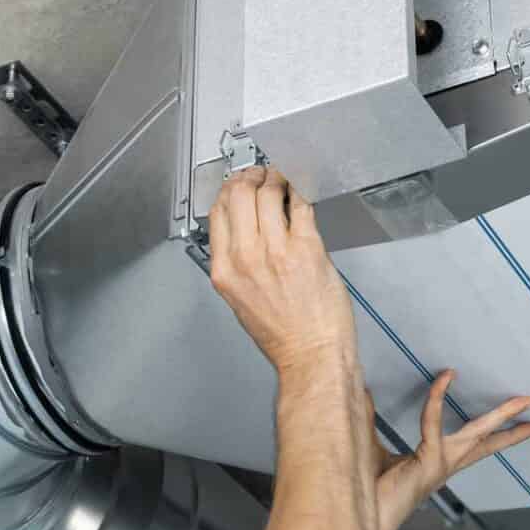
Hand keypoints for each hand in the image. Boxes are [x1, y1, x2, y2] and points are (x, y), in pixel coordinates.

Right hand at [205, 167, 357, 371]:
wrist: (312, 355)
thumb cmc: (282, 335)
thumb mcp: (240, 299)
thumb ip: (237, 264)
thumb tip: (244, 231)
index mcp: (225, 270)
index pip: (217, 212)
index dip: (228, 189)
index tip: (238, 184)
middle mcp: (246, 257)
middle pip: (238, 194)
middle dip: (250, 176)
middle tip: (262, 174)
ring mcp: (277, 250)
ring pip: (269, 193)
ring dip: (277, 180)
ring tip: (283, 181)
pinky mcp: (307, 248)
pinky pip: (301, 206)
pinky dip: (300, 193)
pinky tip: (301, 194)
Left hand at [374, 370, 529, 529]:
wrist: (362, 520)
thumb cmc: (367, 490)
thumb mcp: (370, 447)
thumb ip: (370, 420)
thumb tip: (361, 390)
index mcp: (438, 463)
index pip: (472, 442)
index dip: (489, 425)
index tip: (496, 405)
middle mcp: (445, 464)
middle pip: (488, 440)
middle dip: (514, 424)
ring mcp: (440, 465)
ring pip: (478, 433)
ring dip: (502, 415)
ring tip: (525, 401)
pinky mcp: (427, 463)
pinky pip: (434, 424)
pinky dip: (437, 400)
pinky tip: (445, 378)